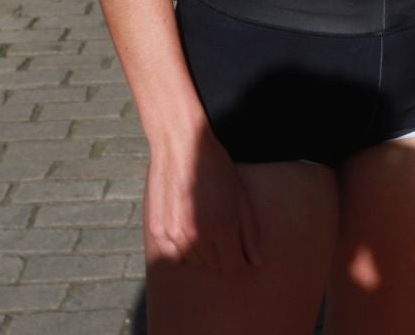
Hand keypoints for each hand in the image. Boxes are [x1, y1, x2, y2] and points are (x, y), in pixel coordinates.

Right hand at [143, 124, 260, 272]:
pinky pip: (173, 255)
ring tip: (204, 225)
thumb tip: (256, 262)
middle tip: (222, 229)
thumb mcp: (240, 196)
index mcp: (222, 228)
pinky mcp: (157, 232)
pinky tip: (187, 227)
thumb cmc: (215, 168)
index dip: (241, 263)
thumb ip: (249, 232)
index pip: (234, 267)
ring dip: (201, 252)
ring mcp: (174, 236)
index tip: (243, 255)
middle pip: (214, 265)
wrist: (180, 147)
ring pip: (193, 262)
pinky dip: (181, 248)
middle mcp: (196, 237)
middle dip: (222, 254)